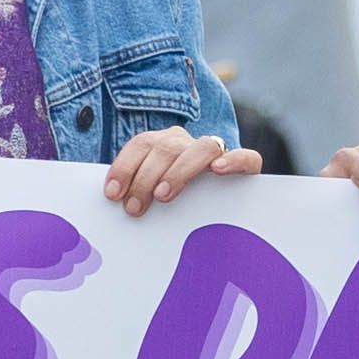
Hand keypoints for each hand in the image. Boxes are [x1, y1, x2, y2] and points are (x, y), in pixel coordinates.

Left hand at [103, 131, 261, 216]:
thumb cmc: (172, 208)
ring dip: (179, 171)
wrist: (219, 214)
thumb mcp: (148, 198)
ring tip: (163, 195)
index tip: (112, 193)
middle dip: (145, 177)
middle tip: (134, 207)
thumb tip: (112, 205)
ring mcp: (216, 152)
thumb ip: (135, 195)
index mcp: (162, 145)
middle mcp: (187, 144)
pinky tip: (218, 170)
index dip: (124, 166)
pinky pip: (245, 156)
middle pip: (166, 147)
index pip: (141, 144)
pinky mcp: (245, 166)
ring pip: (201, 147)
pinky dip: (233, 159)